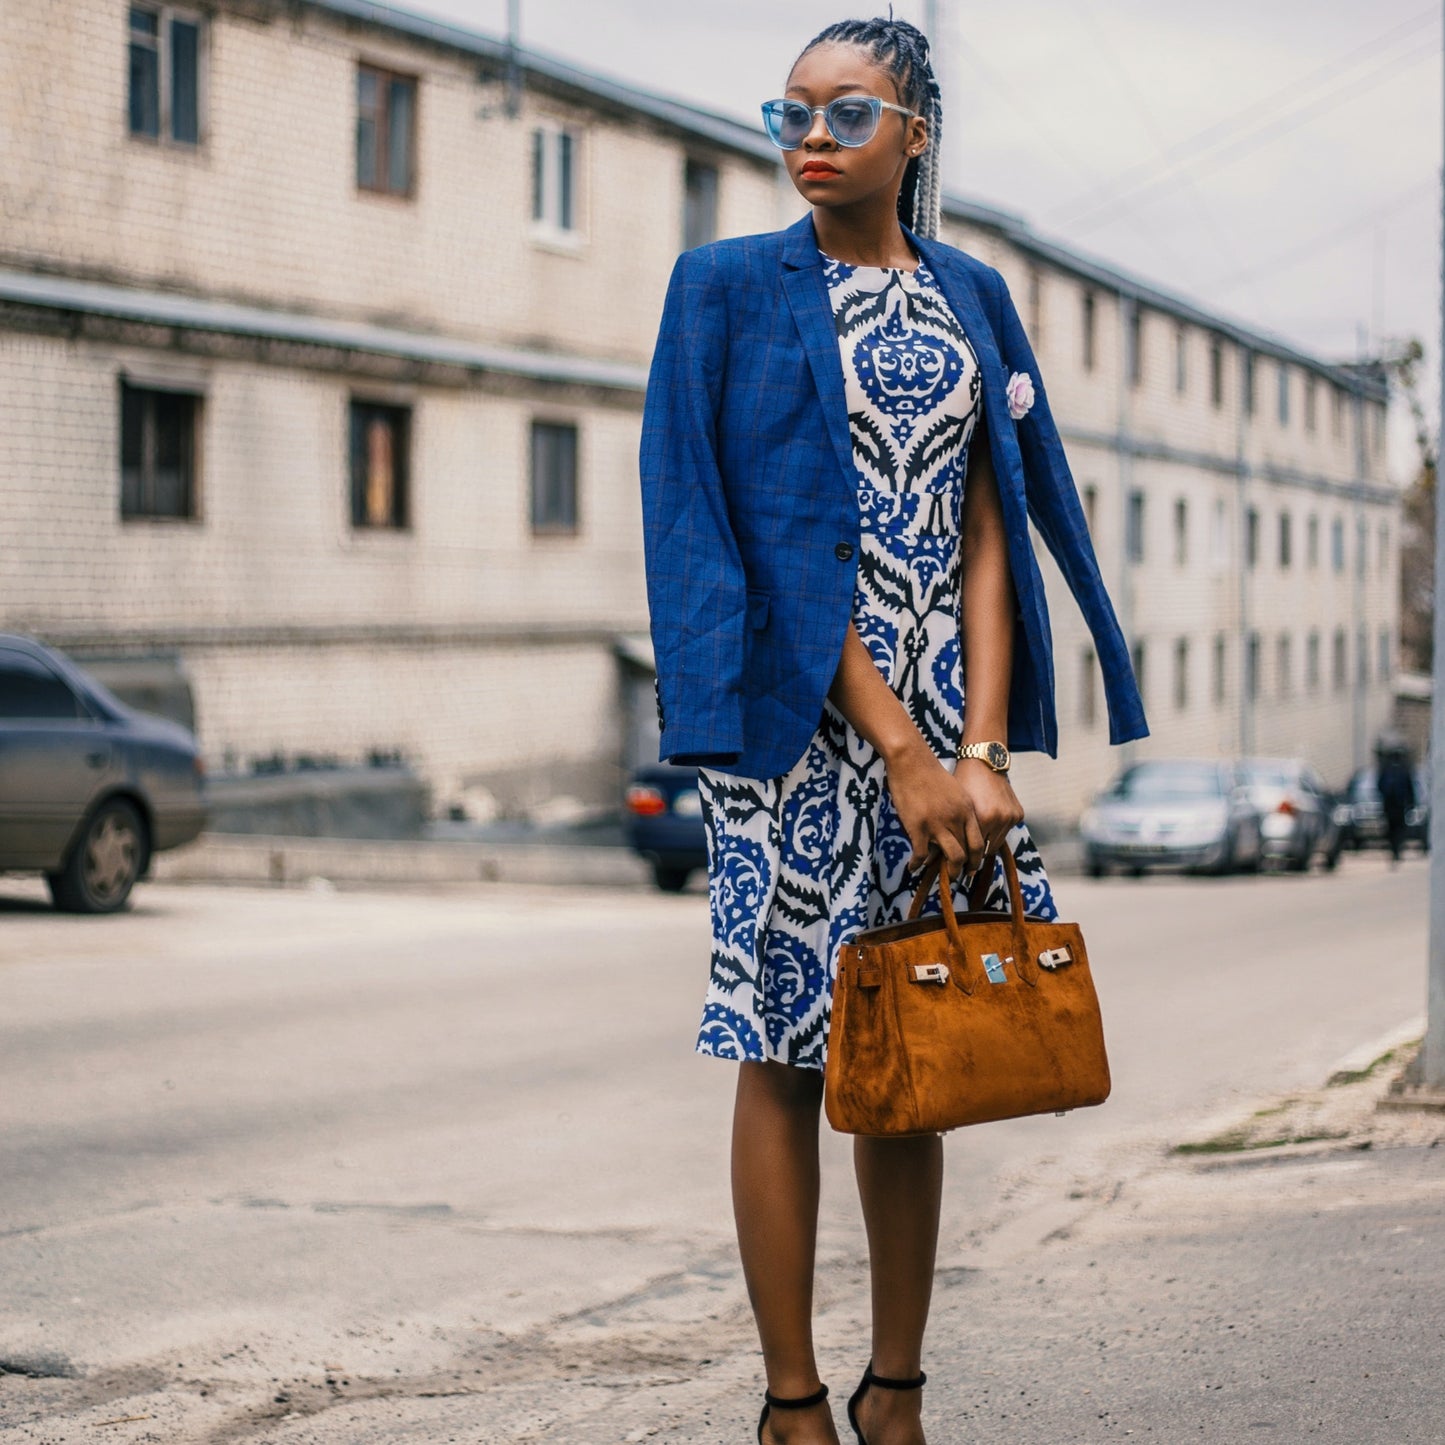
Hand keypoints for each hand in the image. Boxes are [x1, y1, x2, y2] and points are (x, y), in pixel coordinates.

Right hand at [883, 740, 1025, 875]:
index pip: (979, 841)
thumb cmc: (930, 772)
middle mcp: (956, 819)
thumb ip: (960, 810)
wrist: (911, 760)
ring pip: (952, 857)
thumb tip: (959, 826)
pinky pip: (921, 855)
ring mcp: (938, 824)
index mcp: (967, 810)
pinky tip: (913, 867)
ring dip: (949, 871)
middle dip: (964, 868)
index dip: (978, 858)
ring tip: (942, 875)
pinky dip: (917, 864)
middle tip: (959, 876)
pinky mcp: (918, 827)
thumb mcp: (955, 791)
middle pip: (967, 852)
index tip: (973, 866)